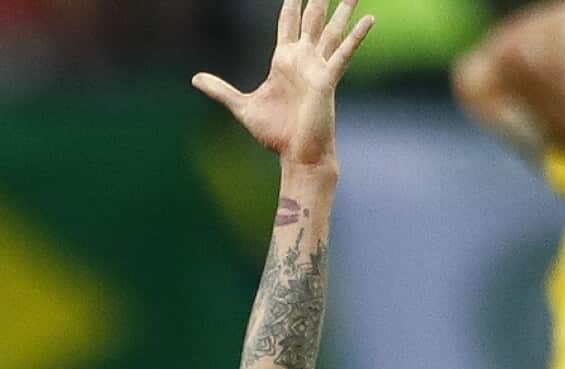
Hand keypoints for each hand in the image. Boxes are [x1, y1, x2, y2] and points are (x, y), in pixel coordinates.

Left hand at [192, 0, 373, 167]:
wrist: (297, 156)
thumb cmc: (276, 134)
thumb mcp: (242, 107)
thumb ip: (220, 90)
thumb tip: (195, 78)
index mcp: (284, 60)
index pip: (288, 20)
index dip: (292, 1)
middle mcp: (304, 58)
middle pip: (312, 17)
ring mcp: (318, 67)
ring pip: (332, 29)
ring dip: (343, 9)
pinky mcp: (328, 80)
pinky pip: (344, 54)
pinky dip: (356, 36)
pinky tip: (369, 19)